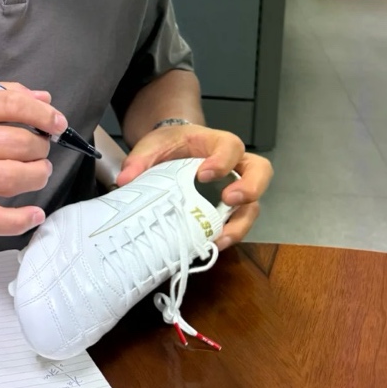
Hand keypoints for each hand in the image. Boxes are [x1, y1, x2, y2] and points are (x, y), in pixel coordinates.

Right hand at [0, 84, 66, 236]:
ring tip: (38, 171)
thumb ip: (5, 95)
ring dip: (37, 175)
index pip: (12, 105)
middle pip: (16, 144)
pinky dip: (18, 220)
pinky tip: (35, 213)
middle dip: (40, 147)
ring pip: (11, 179)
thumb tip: (44, 100)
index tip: (57, 123)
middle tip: (40, 148)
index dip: (42, 114)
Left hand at [116, 122, 272, 250]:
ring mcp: (237, 187)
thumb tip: (125, 180)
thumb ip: (140, 158)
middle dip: (250, 188)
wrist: (174, 150)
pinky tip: (212, 245)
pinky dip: (229, 235)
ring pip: (254, 204)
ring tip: (220, 238)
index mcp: (217, 142)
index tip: (204, 174)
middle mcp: (236, 164)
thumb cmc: (170, 144)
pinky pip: (239, 222)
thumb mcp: (153, 144)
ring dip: (241, 224)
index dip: (223, 160)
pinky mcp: (230, 208)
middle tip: (230, 201)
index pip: (231, 146)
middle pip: (261, 171)